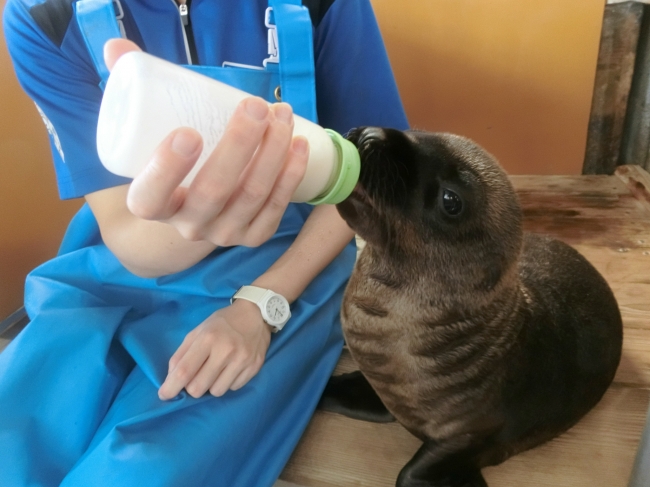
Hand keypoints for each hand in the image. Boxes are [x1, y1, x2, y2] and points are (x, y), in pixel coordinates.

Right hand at [103, 39, 308, 247]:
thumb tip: (118, 48)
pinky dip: (291, 175)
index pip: (150, 196)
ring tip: (282, 114)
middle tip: (256, 106)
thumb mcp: (147, 134)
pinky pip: (275, 208)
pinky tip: (300, 145)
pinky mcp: (252, 236)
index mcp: (150, 204)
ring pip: (251, 196)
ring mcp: (222, 234)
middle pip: (214, 191)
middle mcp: (186, 226)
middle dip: (239, 145)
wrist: (196, 207)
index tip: (188, 132)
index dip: (167, 169)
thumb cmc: (173, 161)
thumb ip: (133, 92)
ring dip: (273, 152)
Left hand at [158, 299, 271, 399]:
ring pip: (216, 392)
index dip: (171, 387)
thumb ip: (182, 354)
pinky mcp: (254, 368)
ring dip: (211, 385)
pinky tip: (230, 369)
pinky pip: (233, 388)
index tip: (164, 395)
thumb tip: (171, 379)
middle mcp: (226, 350)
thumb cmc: (222, 322)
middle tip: (196, 377)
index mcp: (208, 338)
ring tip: (215, 371)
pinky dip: (227, 382)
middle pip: (198, 388)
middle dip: (192, 387)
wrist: (256, 313)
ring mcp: (243, 360)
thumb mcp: (198, 331)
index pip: (185, 371)